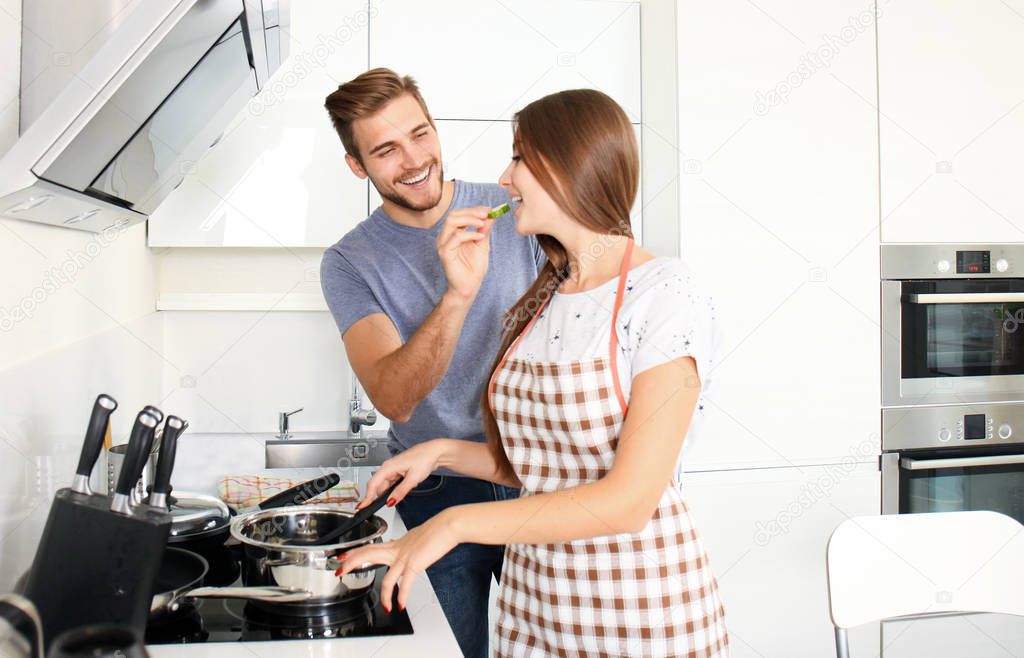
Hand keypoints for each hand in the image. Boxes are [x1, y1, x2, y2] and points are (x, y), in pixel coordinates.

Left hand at [335, 510, 459, 611]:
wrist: (447, 526)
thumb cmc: (436, 531)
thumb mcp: (416, 538)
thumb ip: (408, 546)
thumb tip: (406, 551)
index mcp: (396, 544)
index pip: (369, 547)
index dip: (354, 552)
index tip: (343, 557)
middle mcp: (397, 550)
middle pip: (367, 555)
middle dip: (351, 563)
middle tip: (340, 571)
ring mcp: (404, 557)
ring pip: (386, 577)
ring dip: (384, 595)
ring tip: (384, 606)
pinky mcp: (414, 564)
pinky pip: (404, 584)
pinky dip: (401, 596)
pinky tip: (400, 605)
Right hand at [356, 439, 447, 508]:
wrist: (435, 452)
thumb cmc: (425, 458)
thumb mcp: (413, 479)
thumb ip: (400, 492)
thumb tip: (390, 501)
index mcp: (388, 467)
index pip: (373, 484)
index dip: (367, 496)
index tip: (362, 506)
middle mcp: (388, 466)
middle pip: (379, 486)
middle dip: (382, 496)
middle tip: (386, 504)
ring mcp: (393, 468)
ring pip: (387, 485)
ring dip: (392, 491)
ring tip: (405, 489)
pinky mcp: (399, 470)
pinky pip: (393, 482)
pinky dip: (397, 487)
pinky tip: (406, 485)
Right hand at [436, 207, 493, 304]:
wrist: (470, 285)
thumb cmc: (474, 267)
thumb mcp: (482, 244)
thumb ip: (484, 229)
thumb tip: (491, 215)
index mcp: (453, 233)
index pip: (459, 214)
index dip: (474, 210)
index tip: (489, 210)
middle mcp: (445, 237)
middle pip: (453, 215)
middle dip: (471, 212)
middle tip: (486, 213)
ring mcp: (443, 244)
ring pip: (451, 222)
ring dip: (469, 219)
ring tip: (483, 223)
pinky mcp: (444, 253)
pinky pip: (455, 237)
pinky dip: (469, 234)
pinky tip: (480, 237)